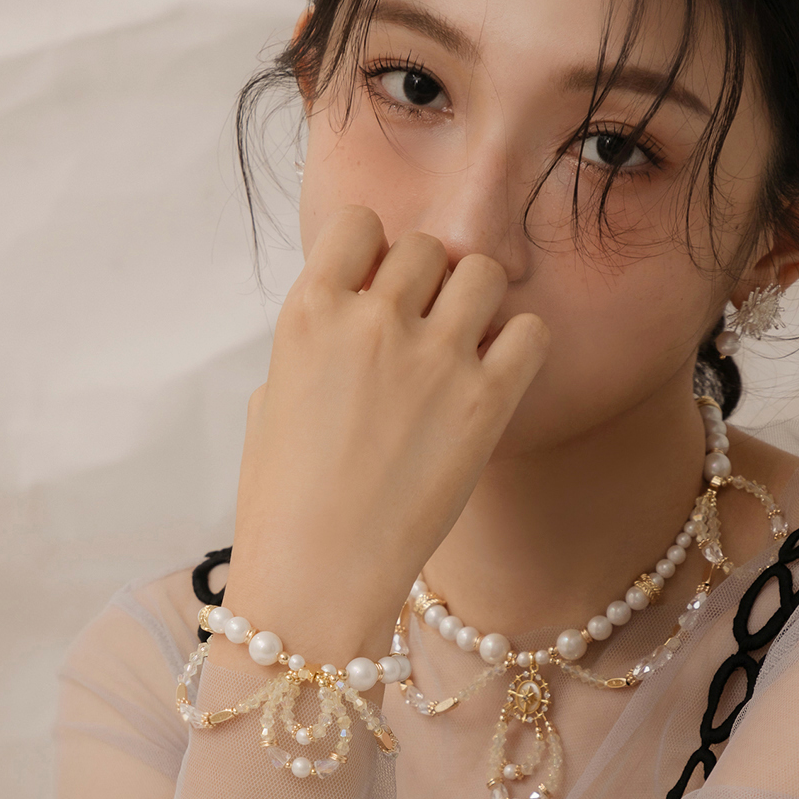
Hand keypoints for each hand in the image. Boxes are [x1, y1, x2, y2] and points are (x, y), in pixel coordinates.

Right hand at [222, 205, 547, 665]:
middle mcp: (372, 321)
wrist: (318, 575)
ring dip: (477, 303)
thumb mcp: (269, 402)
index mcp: (307, 313)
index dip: (374, 252)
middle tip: (423, 331)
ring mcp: (434, 357)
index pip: (360, 223)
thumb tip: (347, 322)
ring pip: (483, 272)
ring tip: (463, 350)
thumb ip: (314, 346)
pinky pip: (530, 331)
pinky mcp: (487, 401)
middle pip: (426, 246)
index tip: (375, 290)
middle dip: (428, 280)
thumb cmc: (282, 500)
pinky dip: (520, 347)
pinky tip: (496, 379)